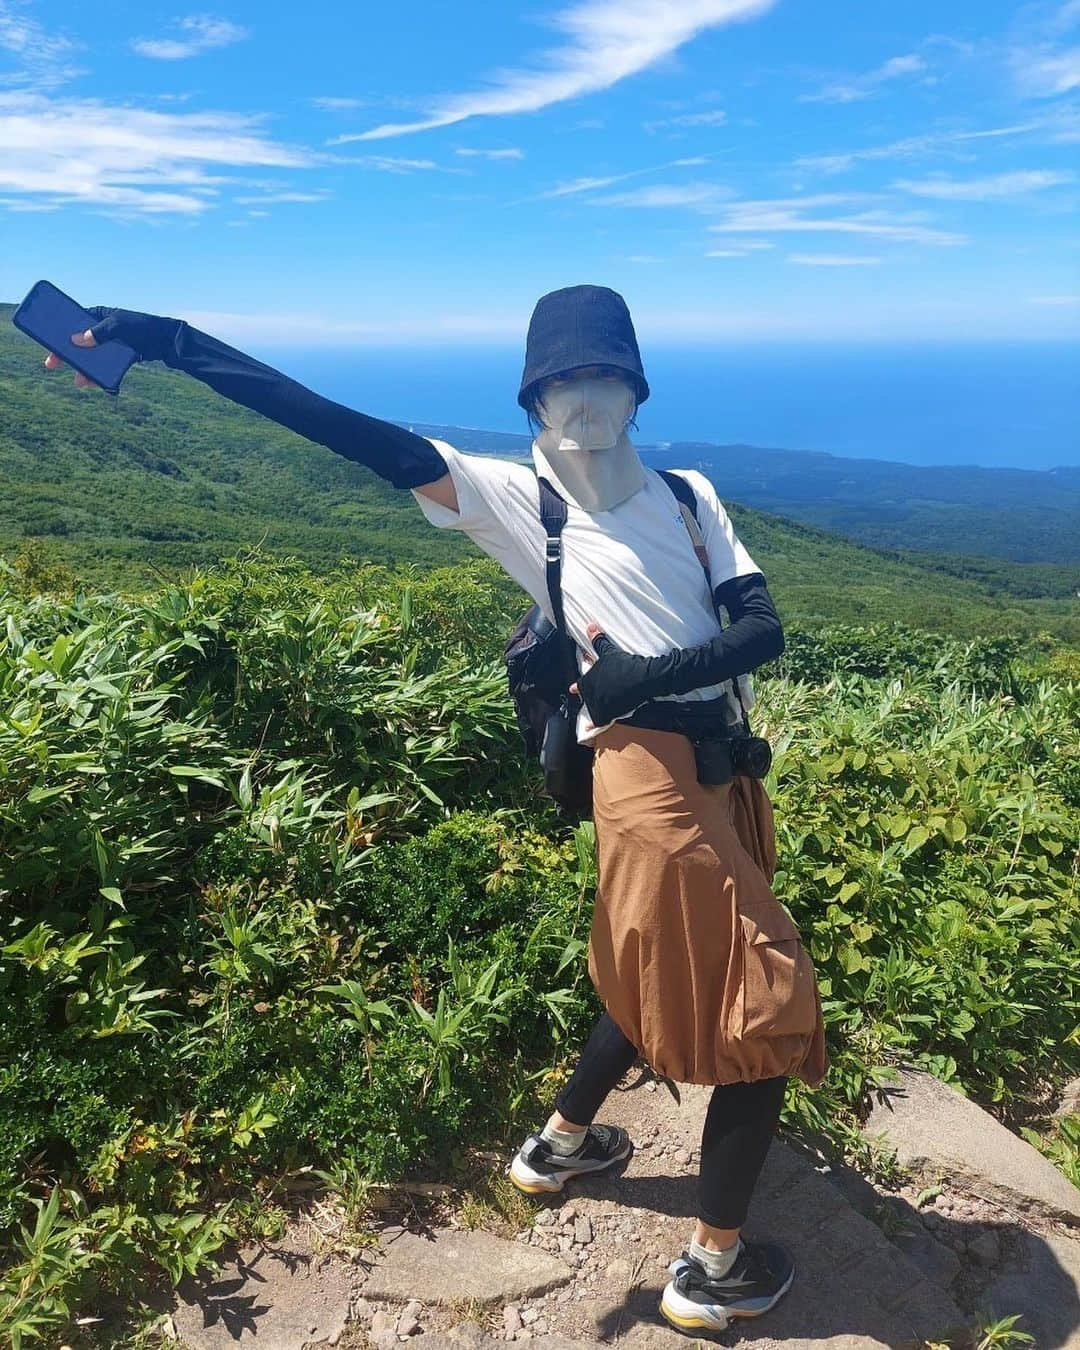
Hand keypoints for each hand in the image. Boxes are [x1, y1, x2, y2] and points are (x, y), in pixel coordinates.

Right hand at [41, 306, 176, 386]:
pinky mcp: (120, 357)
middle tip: (52, 363)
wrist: (166, 341)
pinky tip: (94, 384)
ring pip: (92, 357)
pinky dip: (100, 375)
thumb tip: (76, 341)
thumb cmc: (142, 327)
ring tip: (79, 382)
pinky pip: (106, 367)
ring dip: (84, 369)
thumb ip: (99, 333)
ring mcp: (110, 344)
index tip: (47, 341)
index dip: (59, 331)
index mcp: (99, 315)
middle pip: (79, 342)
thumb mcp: (119, 326)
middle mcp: (102, 330)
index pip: (74, 321)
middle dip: (66, 354)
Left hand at [574, 622, 662, 725]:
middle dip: (588, 697)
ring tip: (591, 713)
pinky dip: (592, 726)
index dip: (577, 687)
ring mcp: (599, 705)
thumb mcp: (609, 652)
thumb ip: (598, 640)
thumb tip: (590, 626)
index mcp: (588, 681)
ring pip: (592, 709)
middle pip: (587, 698)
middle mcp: (590, 695)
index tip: (573, 689)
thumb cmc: (625, 664)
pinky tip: (588, 730)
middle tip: (590, 698)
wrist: (642, 678)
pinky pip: (598, 722)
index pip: (580, 685)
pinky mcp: (609, 714)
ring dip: (592, 709)